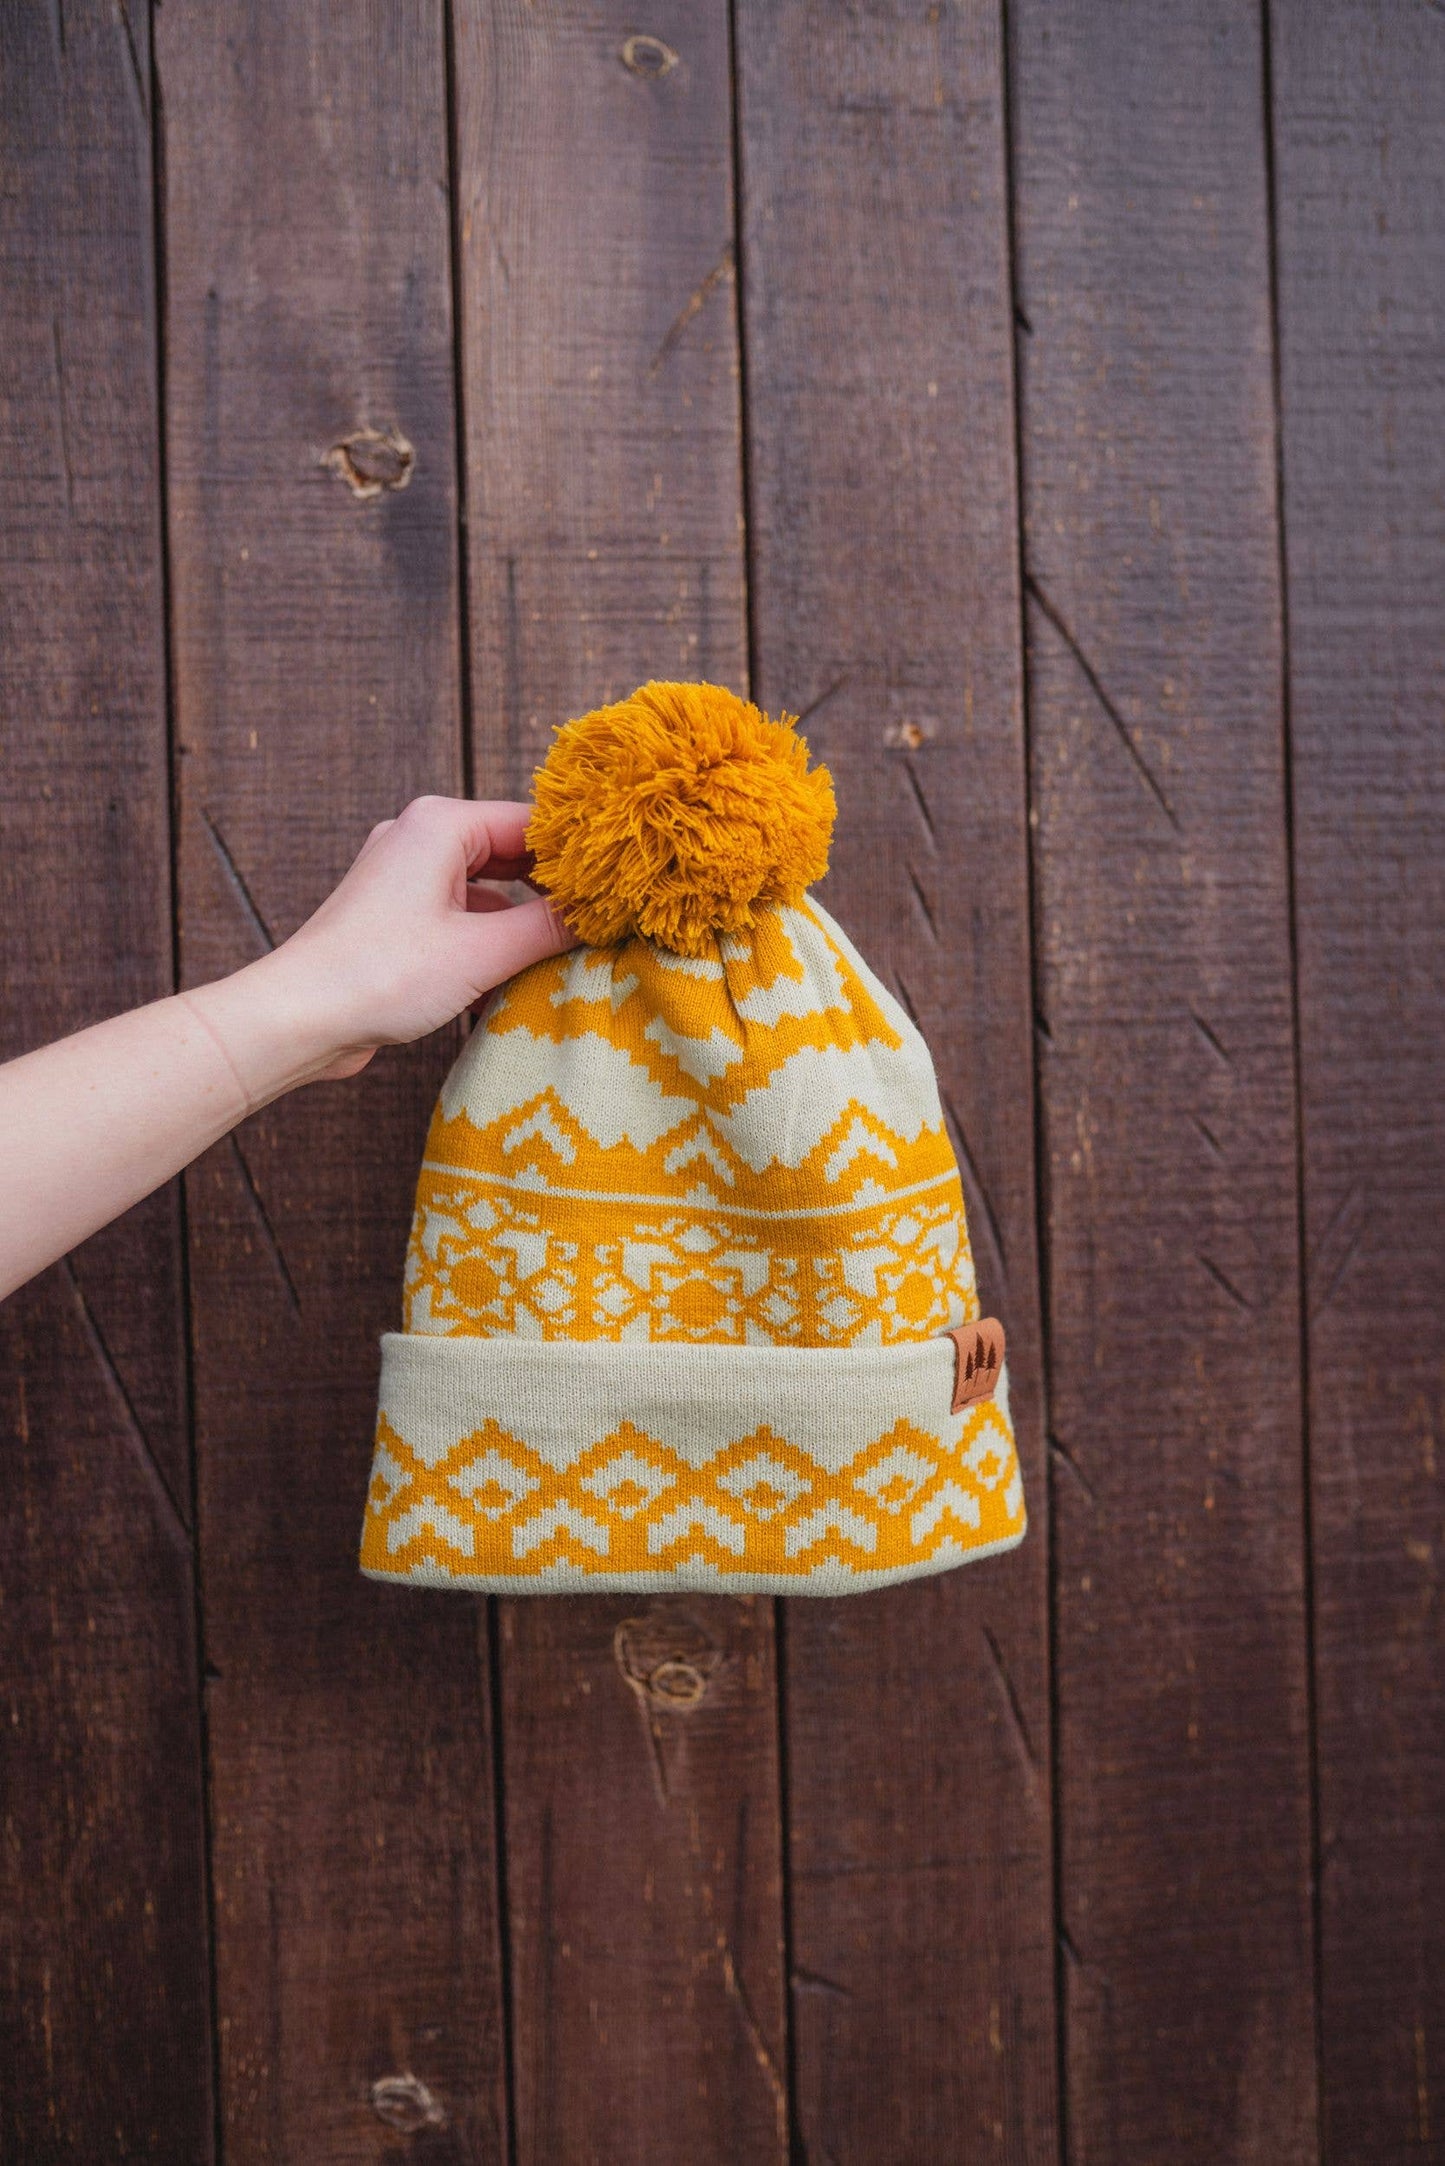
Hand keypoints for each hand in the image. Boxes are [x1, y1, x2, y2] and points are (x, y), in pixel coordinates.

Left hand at [262, 796, 577, 1081]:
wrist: (297, 1018)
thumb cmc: (379, 975)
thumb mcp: (482, 952)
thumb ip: (548, 928)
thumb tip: (600, 915)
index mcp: (439, 825)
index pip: (532, 822)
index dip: (579, 854)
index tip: (621, 883)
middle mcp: (418, 838)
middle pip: (511, 852)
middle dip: (554, 888)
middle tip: (605, 917)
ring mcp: (403, 878)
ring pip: (487, 887)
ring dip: (523, 919)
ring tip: (570, 947)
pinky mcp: (394, 917)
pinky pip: (461, 914)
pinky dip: (490, 937)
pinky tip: (518, 971)